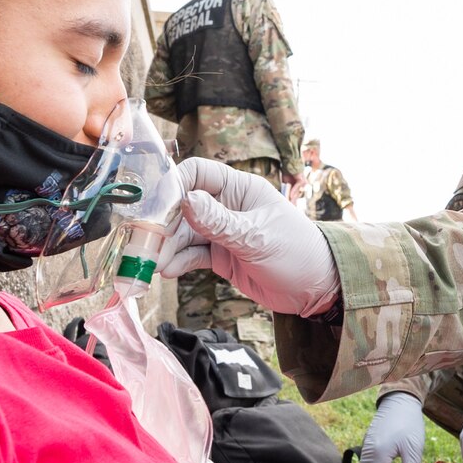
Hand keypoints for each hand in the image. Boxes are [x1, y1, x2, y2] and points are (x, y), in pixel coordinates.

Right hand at [160, 158, 341, 317]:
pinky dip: (178, 262)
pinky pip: (191, 254)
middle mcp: (227, 206)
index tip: (156, 205)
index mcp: (239, 189)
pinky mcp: (220, 256)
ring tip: (153, 264)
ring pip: (183, 233)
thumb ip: (220, 222)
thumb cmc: (297, 252)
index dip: (175, 185)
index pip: (198, 173)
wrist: (316, 289)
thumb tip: (185, 201)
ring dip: (167, 247)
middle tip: (146, 243)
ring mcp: (221, 231)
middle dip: (164, 224)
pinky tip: (167, 272)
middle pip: (183, 207)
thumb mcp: (257, 236)